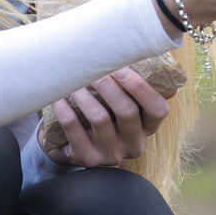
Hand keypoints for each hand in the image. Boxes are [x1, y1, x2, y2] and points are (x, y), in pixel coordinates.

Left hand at [45, 66, 175, 167]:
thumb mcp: (123, 107)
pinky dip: (64, 109)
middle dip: (108, 86)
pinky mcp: (87, 158)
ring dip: (84, 94)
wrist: (75, 147)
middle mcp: (133, 144)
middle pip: (127, 111)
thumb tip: (138, 56)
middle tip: (92, 69)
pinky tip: (58, 96)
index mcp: (147, 128)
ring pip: (99, 118)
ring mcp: (111, 154)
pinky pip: (74, 129)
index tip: (120, 69)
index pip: (158, 110)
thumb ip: (134, 88)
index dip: (141, 88)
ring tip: (72, 78)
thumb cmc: (104, 115)